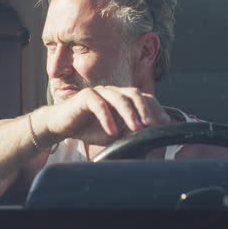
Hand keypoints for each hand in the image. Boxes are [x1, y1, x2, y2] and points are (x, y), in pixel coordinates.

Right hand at [45, 86, 170, 144]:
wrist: (62, 126)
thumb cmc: (89, 128)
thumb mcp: (114, 133)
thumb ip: (128, 131)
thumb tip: (147, 136)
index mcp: (122, 98)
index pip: (144, 98)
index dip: (155, 109)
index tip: (165, 123)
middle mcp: (113, 92)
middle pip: (134, 94)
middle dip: (145, 109)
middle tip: (152, 125)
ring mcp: (100, 92)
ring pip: (119, 97)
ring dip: (130, 113)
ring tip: (136, 128)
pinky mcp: (85, 96)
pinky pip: (99, 105)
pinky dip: (107, 118)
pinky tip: (112, 132)